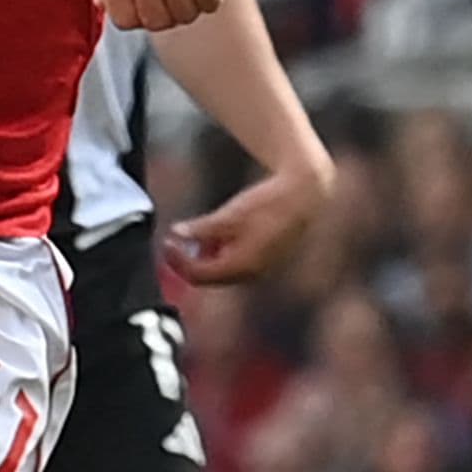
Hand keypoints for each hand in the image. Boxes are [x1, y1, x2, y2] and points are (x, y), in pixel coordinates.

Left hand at [168, 155, 331, 284]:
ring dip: (205, 256)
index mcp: (240, 266)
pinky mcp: (267, 258)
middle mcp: (251, 273)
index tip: (167, 242)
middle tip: (174, 242)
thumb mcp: (229, 214)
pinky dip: (222, 251)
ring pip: (224, 270)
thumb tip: (176, 232)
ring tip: (195, 234)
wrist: (304, 195)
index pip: (198, 275)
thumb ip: (201, 228)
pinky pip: (237, 262)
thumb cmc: (267, 203)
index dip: (178, 261)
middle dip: (189, 261)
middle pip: (210, 276)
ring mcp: (260, 267)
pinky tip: (217, 233)